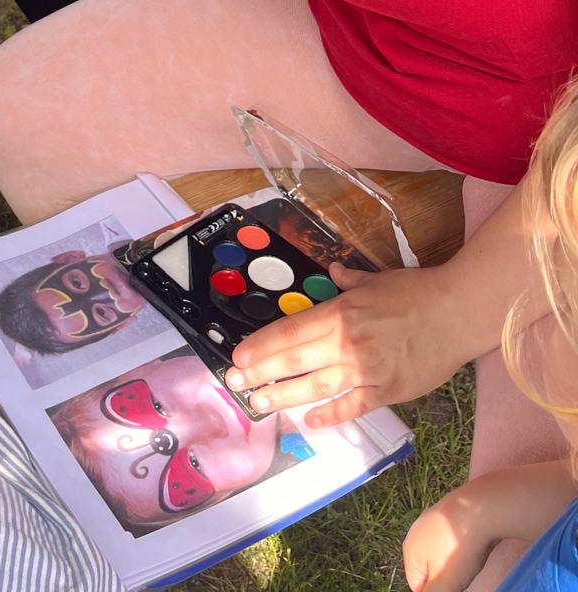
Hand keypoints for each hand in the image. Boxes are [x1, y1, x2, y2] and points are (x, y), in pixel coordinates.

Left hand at [226, 261, 461, 425]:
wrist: (457, 313)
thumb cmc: (415, 293)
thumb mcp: (375, 280)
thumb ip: (347, 280)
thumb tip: (330, 273)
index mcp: (340, 312)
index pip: (291, 332)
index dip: (262, 346)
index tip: (238, 357)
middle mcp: (348, 343)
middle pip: (296, 361)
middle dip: (262, 373)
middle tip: (237, 384)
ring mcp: (367, 370)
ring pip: (317, 387)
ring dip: (286, 397)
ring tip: (261, 404)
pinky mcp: (388, 392)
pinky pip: (353, 407)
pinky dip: (330, 415)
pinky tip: (309, 420)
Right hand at [403, 484, 496, 591]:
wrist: (480, 509)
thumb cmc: (459, 548)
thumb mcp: (444, 583)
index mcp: (409, 550)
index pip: (417, 586)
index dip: (436, 590)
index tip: (454, 585)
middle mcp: (415, 532)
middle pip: (429, 569)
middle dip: (445, 577)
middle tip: (462, 575)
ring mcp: (431, 519)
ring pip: (440, 553)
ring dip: (453, 563)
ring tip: (469, 560)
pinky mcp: (449, 512)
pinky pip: (450, 539)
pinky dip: (460, 546)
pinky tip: (471, 545)